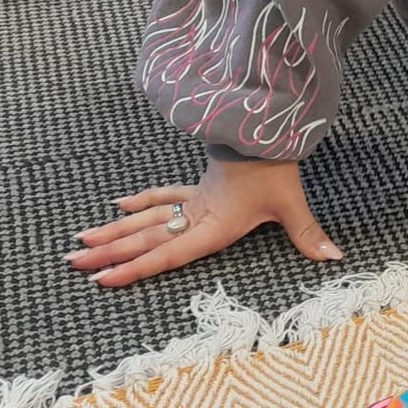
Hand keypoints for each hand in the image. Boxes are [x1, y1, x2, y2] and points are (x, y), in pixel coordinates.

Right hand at [67, 156, 341, 287]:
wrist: (268, 129)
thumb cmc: (277, 168)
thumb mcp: (292, 204)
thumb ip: (308, 234)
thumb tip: (335, 256)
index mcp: (214, 225)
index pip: (167, 253)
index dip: (135, 268)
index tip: (102, 279)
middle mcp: (196, 214)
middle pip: (146, 237)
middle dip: (109, 253)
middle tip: (72, 264)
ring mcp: (194, 198)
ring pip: (146, 218)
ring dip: (114, 230)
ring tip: (80, 244)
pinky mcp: (200, 185)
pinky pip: (164, 195)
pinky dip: (142, 201)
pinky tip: (119, 204)